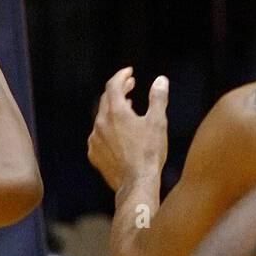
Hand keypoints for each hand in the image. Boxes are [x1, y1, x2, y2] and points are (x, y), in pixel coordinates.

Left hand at [88, 67, 168, 193]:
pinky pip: (98, 134)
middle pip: (106, 99)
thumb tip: (160, 80)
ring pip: (101, 117)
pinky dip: (108, 127)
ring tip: (127, 108)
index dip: (121, 75)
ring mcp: (95, 140)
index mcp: (116, 112)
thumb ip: (158, 98)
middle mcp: (101, 124)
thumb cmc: (149, 152)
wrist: (136, 184)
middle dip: (119, 89)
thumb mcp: (158, 121)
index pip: (113, 85)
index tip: (130, 72)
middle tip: (131, 85)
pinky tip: (118, 132)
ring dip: (113, 109)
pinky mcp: (95, 155)